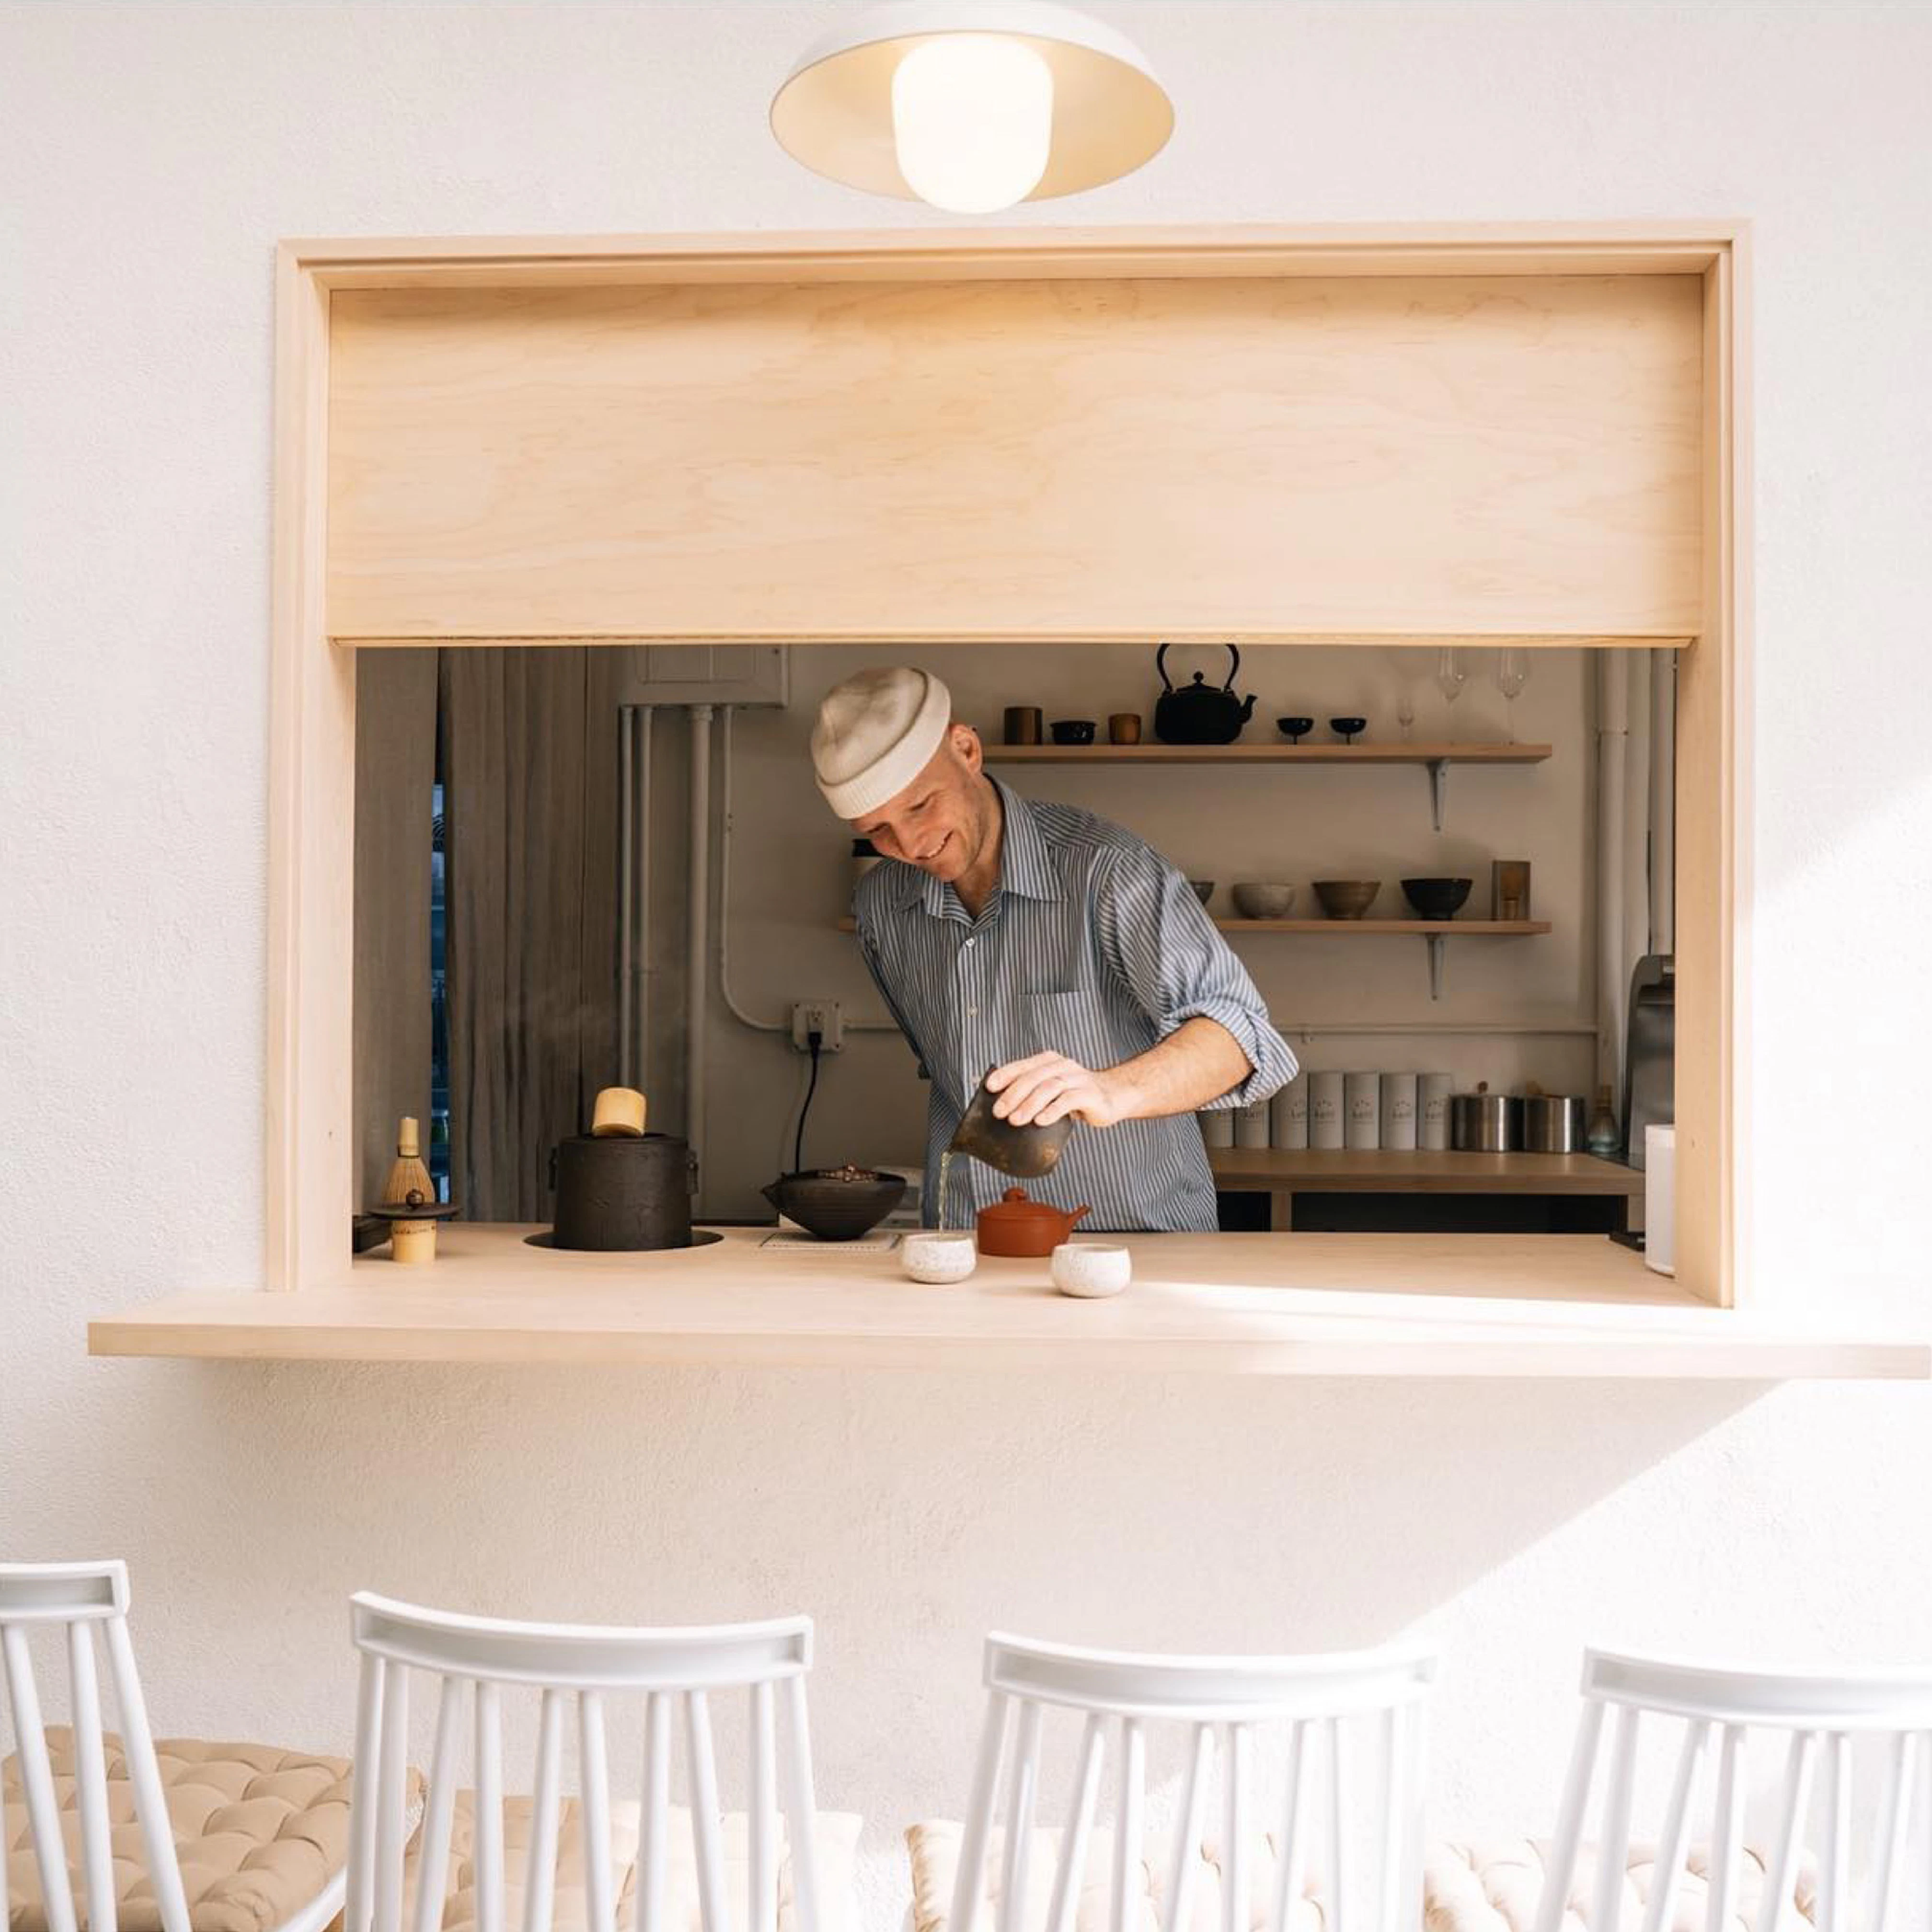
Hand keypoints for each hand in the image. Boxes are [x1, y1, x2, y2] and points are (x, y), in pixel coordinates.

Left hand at [987, 1052, 1125, 1128]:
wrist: (1113, 1096)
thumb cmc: (1076, 1095)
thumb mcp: (1053, 1088)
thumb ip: (1033, 1091)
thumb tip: (1001, 1107)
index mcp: (1049, 1062)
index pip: (1023, 1065)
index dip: (1005, 1074)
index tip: (989, 1087)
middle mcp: (1062, 1066)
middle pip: (1033, 1077)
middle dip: (1013, 1095)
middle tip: (998, 1112)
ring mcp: (1077, 1079)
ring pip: (1049, 1087)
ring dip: (1029, 1104)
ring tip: (1014, 1120)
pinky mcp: (1090, 1094)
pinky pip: (1068, 1100)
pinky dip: (1052, 1111)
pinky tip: (1040, 1121)